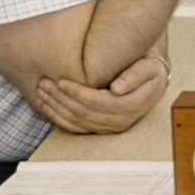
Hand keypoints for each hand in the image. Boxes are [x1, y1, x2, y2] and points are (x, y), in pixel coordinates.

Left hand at [34, 55, 166, 133]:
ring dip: (56, 109)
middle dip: (61, 99)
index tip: (61, 80)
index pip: (97, 102)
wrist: (154, 81)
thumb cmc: (150, 69)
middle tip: (43, 84)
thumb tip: (117, 88)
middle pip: (84, 113)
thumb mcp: (150, 67)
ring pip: (77, 122)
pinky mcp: (102, 128)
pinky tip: (46, 107)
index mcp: (132, 105)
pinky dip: (59, 118)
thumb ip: (136, 75)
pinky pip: (77, 128)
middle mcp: (121, 121)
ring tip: (40, 93)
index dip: (77, 93)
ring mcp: (111, 127)